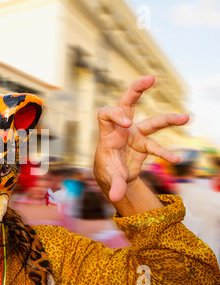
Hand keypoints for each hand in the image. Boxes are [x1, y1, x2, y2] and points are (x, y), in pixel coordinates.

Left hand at [94, 75, 188, 202]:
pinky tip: (175, 160)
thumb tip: (116, 197)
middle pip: (126, 103)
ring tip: (186, 118)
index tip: (127, 123)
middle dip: (136, 89)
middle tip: (150, 78)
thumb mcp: (110, 179)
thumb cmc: (107, 172)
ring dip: (168, 120)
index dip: (115, 114)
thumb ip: (114, 186)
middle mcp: (121, 130)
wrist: (112, 176)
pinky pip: (157, 146)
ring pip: (151, 122)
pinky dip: (165, 153)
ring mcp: (134, 135)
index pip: (105, 114)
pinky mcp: (143, 143)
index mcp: (107, 133)